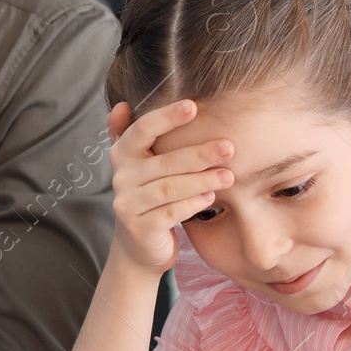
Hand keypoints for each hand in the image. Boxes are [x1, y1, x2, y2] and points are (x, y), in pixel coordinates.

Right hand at [106, 99, 233, 276]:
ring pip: (170, 188)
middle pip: (164, 161)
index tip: (194, 106)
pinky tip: (211, 197)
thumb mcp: (140, 165)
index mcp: (122, 154)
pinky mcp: (140, 228)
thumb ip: (134, 135)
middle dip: (199, 153)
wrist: (139, 246)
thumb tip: (121, 104)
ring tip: (228, 176)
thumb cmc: (149, 196)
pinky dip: (193, 204)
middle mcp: (121, 178)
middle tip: (229, 148)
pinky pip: (170, 213)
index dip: (167, 117)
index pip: (143, 129)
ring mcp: (128, 204)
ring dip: (202, 180)